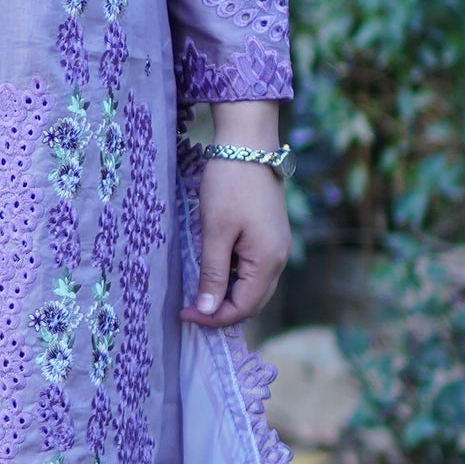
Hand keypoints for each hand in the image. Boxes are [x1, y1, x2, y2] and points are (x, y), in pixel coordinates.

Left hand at [183, 156, 291, 332]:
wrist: (248, 145)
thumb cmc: (230, 185)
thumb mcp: (215, 232)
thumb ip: (212, 274)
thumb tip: (208, 310)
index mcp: (268, 261)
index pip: (243, 308)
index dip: (214, 317)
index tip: (185, 313)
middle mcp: (279, 259)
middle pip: (252, 302)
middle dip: (222, 311)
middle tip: (190, 308)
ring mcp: (277, 247)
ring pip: (254, 286)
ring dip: (228, 295)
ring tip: (199, 291)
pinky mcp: (271, 235)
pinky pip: (254, 269)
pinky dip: (234, 277)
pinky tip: (213, 269)